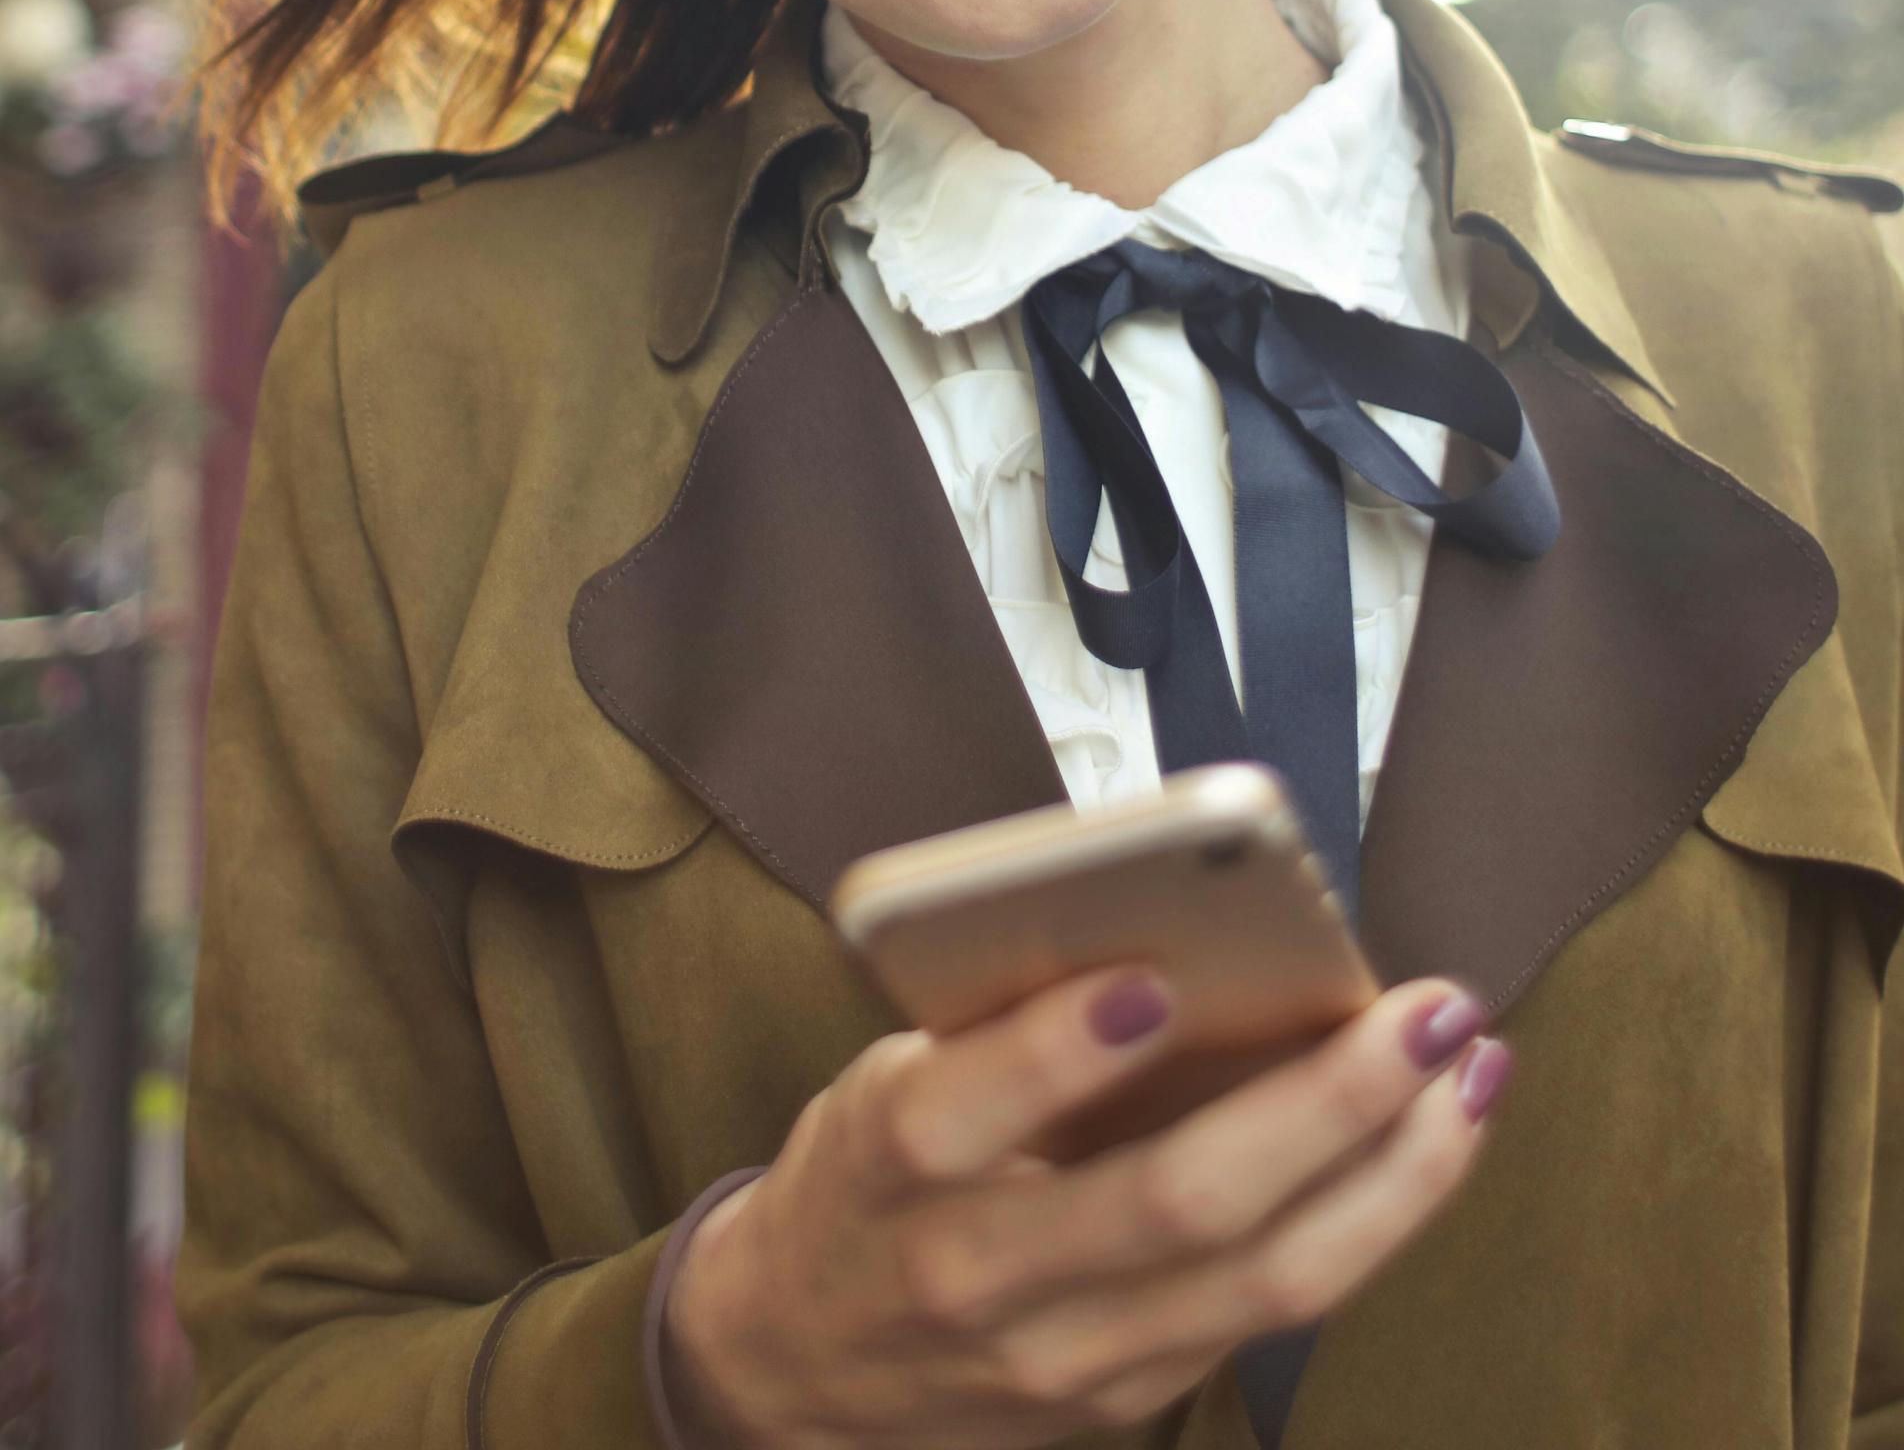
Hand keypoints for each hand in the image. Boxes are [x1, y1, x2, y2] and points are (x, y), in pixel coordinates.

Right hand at [662, 967, 1507, 1447]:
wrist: (795, 1371)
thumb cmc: (863, 1178)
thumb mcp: (879, 1076)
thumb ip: (994, 1023)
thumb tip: (1168, 926)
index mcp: (889, 1163)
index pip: (968, 1112)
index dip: (1058, 1051)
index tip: (1151, 975)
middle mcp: (980, 1277)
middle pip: (1173, 1205)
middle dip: (1321, 1105)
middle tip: (1425, 1009)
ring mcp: (1068, 1360)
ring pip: (1263, 1281)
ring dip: (1392, 1174)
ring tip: (1471, 1068)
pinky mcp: (1130, 1402)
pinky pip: (1277, 1314)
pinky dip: (1372, 1220)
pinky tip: (1432, 1139)